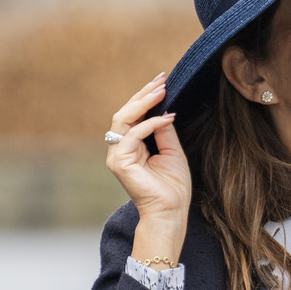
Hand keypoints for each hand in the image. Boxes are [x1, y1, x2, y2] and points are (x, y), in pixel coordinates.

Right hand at [105, 72, 191, 265]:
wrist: (171, 210)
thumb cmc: (173, 186)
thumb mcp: (172, 151)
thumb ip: (164, 130)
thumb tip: (164, 109)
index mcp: (132, 145)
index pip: (134, 114)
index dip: (147, 97)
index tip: (163, 80)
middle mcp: (120, 148)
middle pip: (125, 112)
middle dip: (144, 94)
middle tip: (161, 79)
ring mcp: (117, 155)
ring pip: (123, 119)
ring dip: (144, 102)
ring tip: (162, 90)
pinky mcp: (119, 162)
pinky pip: (132, 135)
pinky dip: (150, 124)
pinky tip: (167, 117)